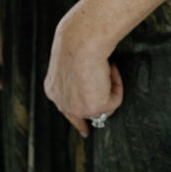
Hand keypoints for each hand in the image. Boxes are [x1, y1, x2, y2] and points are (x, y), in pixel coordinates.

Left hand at [43, 8, 123, 137]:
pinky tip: (110, 68)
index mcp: (53, 89)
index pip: (66, 109)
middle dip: (96, 111)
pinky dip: (117, 84)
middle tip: (104, 109)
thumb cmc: (74, 42)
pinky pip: (115, 99)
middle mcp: (63, 103)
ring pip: (102, 106)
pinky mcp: (96, 107)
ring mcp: (79, 108)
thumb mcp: (67, 61)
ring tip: (105, 67)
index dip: (77, 119)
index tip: (85, 130)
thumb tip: (86, 81)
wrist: (80, 41)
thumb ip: (73, 76)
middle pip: (83, 114)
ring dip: (108, 88)